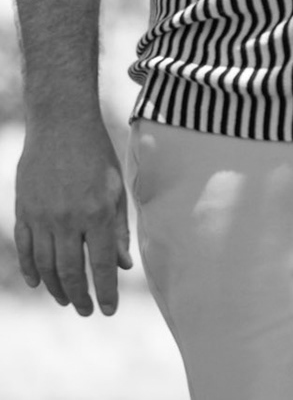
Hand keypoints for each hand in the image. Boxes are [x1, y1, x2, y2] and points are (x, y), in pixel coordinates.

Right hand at [13, 114, 132, 315]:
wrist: (61, 127)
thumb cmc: (97, 156)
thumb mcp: (117, 189)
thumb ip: (119, 229)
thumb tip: (123, 266)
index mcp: (97, 213)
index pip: (102, 264)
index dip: (105, 291)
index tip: (108, 310)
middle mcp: (67, 219)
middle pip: (70, 270)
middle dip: (79, 296)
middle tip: (86, 311)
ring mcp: (42, 217)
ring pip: (46, 265)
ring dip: (56, 287)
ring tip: (67, 299)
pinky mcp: (24, 212)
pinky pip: (26, 249)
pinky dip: (31, 269)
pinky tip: (38, 282)